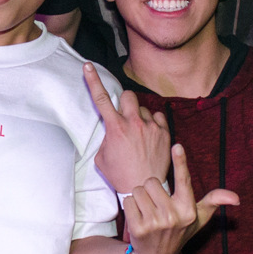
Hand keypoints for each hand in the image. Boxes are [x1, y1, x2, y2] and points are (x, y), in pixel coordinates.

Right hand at [84, 63, 170, 192]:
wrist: (144, 187)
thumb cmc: (120, 174)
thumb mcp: (102, 157)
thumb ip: (106, 138)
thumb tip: (110, 131)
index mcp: (115, 128)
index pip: (101, 99)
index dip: (92, 80)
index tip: (88, 66)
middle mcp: (133, 124)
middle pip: (128, 96)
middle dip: (125, 102)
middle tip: (124, 115)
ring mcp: (150, 127)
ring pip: (143, 108)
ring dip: (139, 116)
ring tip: (139, 134)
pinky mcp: (164, 133)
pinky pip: (157, 117)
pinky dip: (152, 123)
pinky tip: (149, 135)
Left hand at [125, 143, 239, 253]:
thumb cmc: (179, 231)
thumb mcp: (199, 218)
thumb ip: (213, 201)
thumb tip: (237, 198)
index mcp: (188, 210)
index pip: (184, 181)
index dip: (180, 162)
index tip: (177, 146)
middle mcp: (173, 216)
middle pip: (151, 181)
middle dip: (150, 190)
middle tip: (156, 204)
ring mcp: (155, 223)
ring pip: (138, 190)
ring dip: (139, 198)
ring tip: (147, 211)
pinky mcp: (138, 227)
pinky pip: (128, 201)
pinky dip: (130, 206)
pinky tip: (138, 218)